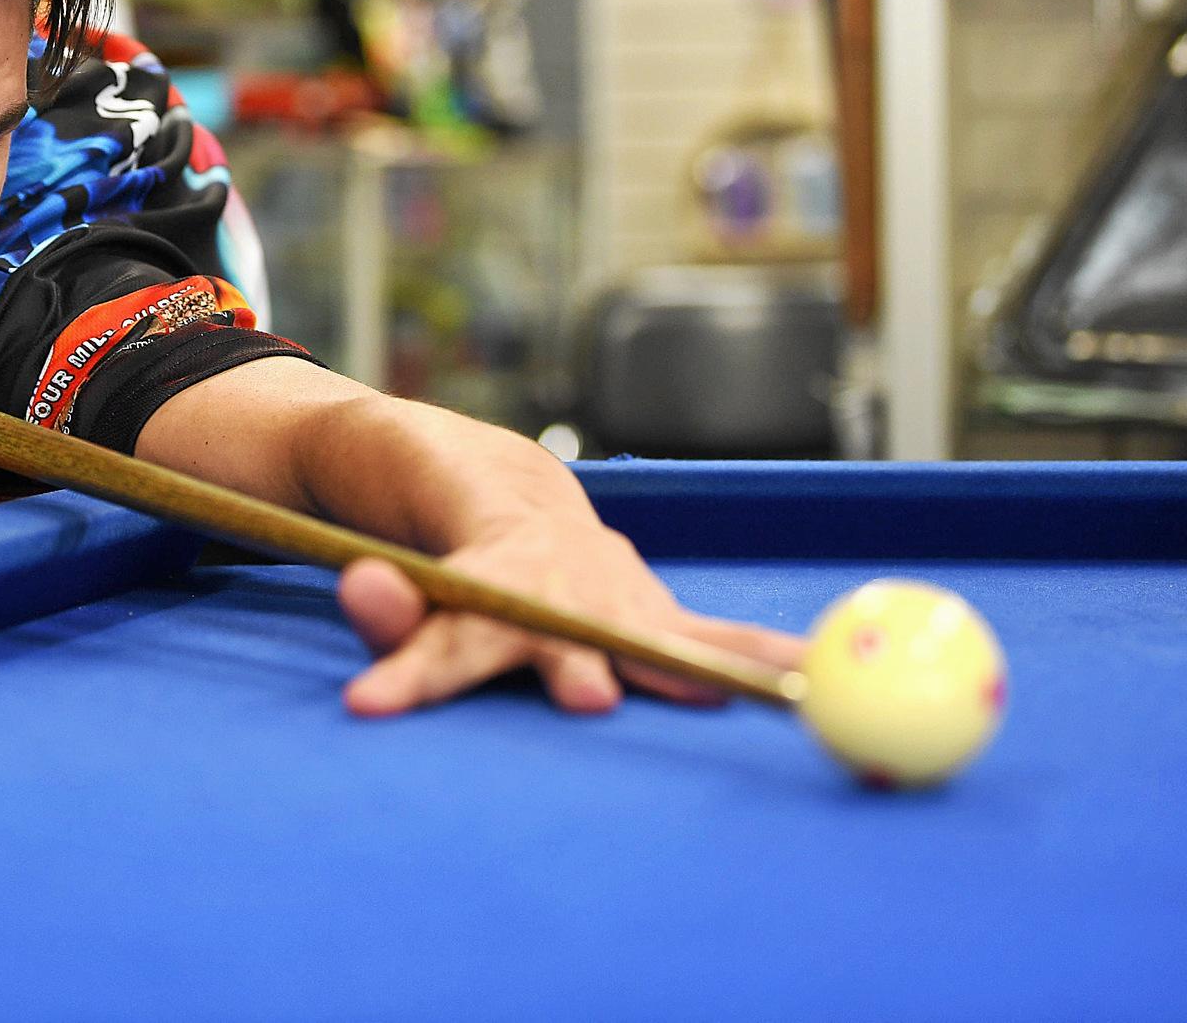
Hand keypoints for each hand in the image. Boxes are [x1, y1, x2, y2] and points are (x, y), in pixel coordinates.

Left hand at [335, 513, 803, 716]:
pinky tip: (819, 678)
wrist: (491, 484)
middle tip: (586, 697)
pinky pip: (712, 641)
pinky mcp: (652, 610)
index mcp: (489, 563)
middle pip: (564, 627)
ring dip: (713, 664)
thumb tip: (367, 591)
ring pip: (660, 630)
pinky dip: (764, 659)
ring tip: (779, 689)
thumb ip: (385, 603)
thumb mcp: (384, 564)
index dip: (415, 665)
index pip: (448, 627)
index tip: (371, 702)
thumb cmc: (431, 538)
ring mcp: (614, 590)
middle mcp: (560, 578)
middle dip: (575, 660)